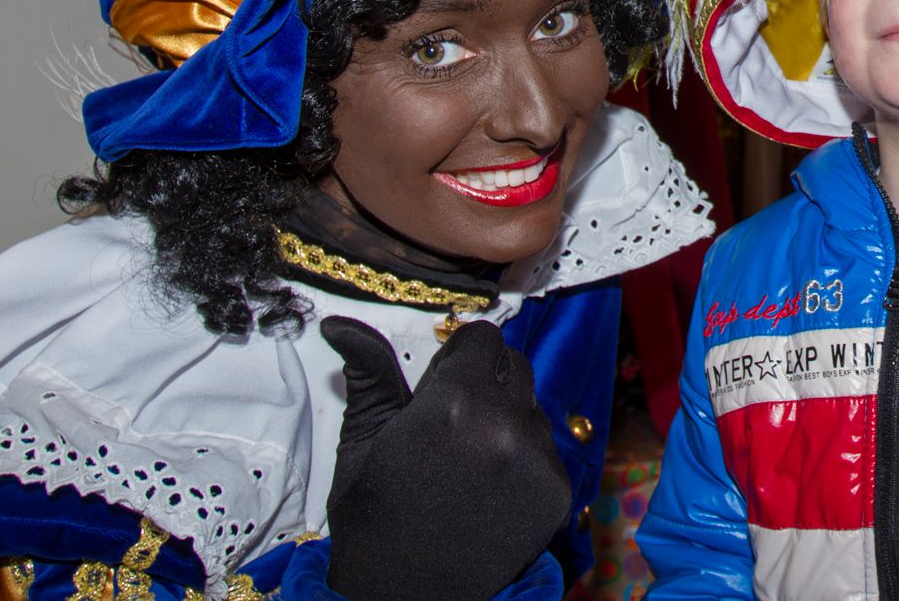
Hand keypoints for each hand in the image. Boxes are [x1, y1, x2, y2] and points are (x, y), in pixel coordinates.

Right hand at [321, 318, 571, 600]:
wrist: (404, 599)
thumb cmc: (374, 519)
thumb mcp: (362, 440)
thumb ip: (369, 372)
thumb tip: (341, 324)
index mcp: (453, 402)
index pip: (482, 338)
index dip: (458, 358)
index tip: (440, 386)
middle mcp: (503, 423)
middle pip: (513, 365)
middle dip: (485, 383)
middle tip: (451, 425)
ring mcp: (536, 458)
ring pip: (533, 406)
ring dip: (508, 420)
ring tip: (467, 463)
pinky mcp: (557, 490)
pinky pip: (547, 449)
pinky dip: (525, 459)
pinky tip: (490, 489)